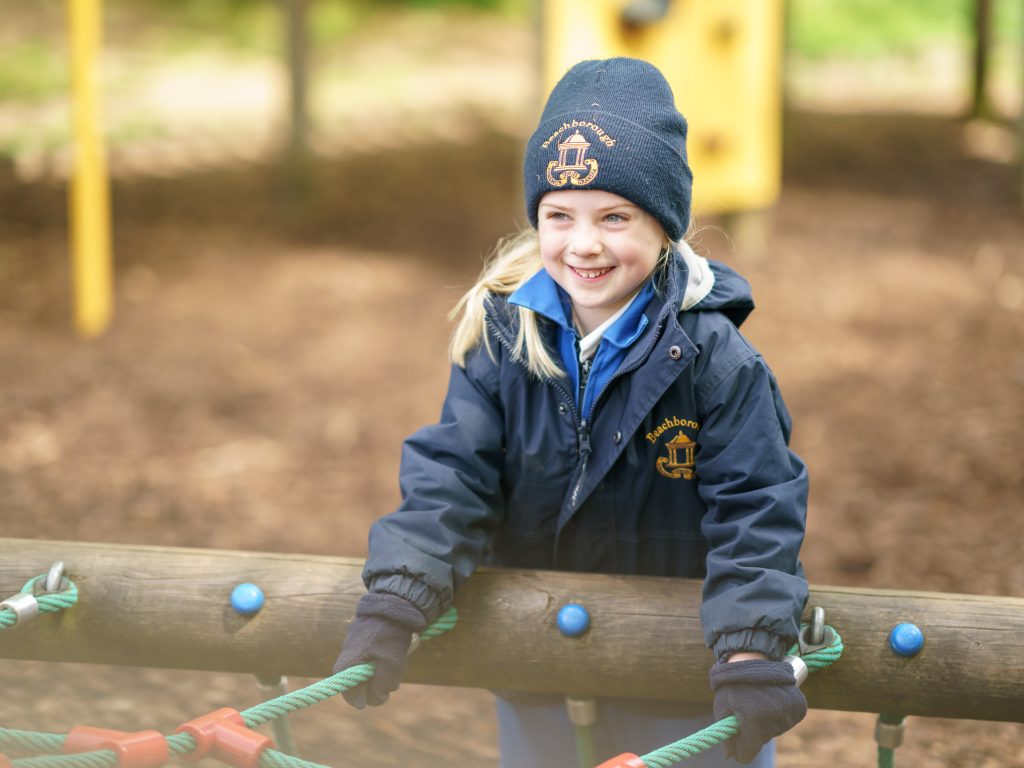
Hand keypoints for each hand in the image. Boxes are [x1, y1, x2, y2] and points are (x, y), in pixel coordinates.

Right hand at [333, 592, 426, 708]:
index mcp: (348, 664)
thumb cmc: (390, 637)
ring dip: (378, 673)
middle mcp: (347, 655)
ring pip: (365, 670)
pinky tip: (392, 655)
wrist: (393, 605)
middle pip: (357, 682)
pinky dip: (380, 661)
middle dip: (372, 686)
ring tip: (393, 665)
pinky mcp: (363, 639)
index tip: (368, 703)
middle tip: (388, 684)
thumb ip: (381, 687)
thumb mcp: (390, 666)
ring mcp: (354, 646)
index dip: (358, 699)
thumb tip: (376, 699)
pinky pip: (369, 658)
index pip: (347, 691)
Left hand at [708, 659, 806, 763]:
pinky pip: (787, 721)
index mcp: (755, 721)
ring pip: (775, 731)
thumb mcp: (723, 708)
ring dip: (766, 723)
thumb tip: (730, 757)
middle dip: (753, 733)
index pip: (748, 751)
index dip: (741, 750)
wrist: (754, 659)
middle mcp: (776, 719)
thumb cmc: (734, 685)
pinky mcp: (800, 707)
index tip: (736, 748)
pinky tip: (771, 702)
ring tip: (758, 703)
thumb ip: (726, 735)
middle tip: (745, 713)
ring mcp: (790, 713)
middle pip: (762, 740)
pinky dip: (779, 716)